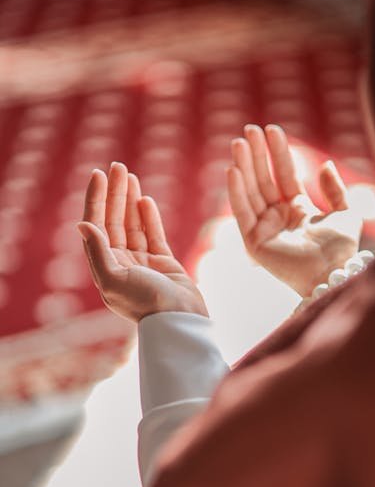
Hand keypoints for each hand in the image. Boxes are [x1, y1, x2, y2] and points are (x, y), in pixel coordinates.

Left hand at [77, 162, 207, 322]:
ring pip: (133, 224)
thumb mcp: (113, 279)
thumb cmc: (145, 303)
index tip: (98, 175)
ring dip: (130, 199)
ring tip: (129, 175)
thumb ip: (98, 251)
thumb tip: (82, 224)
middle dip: (114, 193)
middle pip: (113, 221)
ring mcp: (142, 262)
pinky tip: (145, 199)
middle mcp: (120, 263)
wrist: (179, 320)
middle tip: (117, 166)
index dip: (95, 199)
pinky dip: (149, 216)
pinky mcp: (163, 262)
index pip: (96, 225)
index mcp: (105, 267)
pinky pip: (153, 234)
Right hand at [227, 124, 362, 296]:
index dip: (278, 153)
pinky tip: (233, 170)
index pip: (284, 175)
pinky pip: (242, 212)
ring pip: (251, 192)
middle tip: (249, 130)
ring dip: (244, 167)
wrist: (332, 273)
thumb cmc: (341, 249)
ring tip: (239, 142)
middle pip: (264, 180)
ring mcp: (264, 229)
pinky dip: (237, 192)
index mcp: (297, 210)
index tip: (271, 129)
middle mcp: (278, 217)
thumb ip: (335, 190)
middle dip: (257, 155)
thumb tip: (326, 165)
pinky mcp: (253, 242)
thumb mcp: (346, 213)